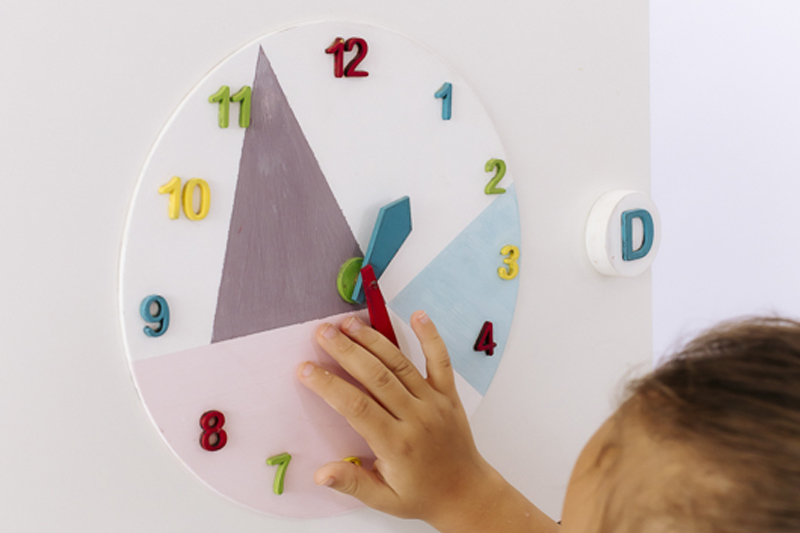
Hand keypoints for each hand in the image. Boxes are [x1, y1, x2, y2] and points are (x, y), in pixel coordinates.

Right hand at [297, 310, 492, 524]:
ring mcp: (434, 402)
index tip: (305, 369)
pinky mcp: (448, 393)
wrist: (466, 493)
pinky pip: (440, 360)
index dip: (329, 386)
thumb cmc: (420, 494)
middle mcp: (415, 418)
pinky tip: (417, 314)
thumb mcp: (383, 499)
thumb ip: (352, 483)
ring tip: (348, 322)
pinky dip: (430, 336)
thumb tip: (320, 473)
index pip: (356, 407)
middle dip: (346, 351)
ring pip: (400, 364)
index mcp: (396, 444)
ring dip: (373, 340)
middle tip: (321, 332)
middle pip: (376, 377)